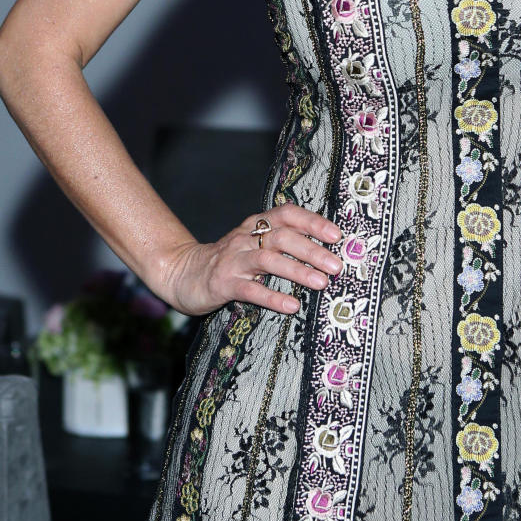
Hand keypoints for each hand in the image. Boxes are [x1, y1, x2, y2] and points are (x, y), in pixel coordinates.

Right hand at [157, 202, 343, 316]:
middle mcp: (246, 238)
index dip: (313, 222)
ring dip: (297, 270)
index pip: (287, 214)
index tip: (336, 235)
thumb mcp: (254, 243)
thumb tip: (324, 249)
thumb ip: (281, 242)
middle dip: (312, 250)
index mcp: (256, 224)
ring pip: (268, 260)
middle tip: (336, 266)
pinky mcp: (223, 283)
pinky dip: (273, 297)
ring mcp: (234, 260)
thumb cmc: (230, 260)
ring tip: (321, 283)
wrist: (184, 272)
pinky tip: (292, 306)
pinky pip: (251, 290)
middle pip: (283, 237)